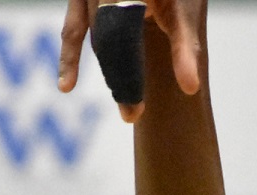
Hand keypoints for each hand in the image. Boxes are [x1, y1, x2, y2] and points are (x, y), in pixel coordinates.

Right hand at [58, 0, 202, 122]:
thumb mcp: (183, 16)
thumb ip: (185, 49)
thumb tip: (190, 89)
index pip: (121, 38)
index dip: (128, 76)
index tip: (135, 112)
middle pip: (107, 40)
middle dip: (119, 80)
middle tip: (132, 116)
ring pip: (96, 37)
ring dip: (110, 71)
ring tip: (127, 106)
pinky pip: (72, 28)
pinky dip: (71, 56)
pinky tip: (66, 86)